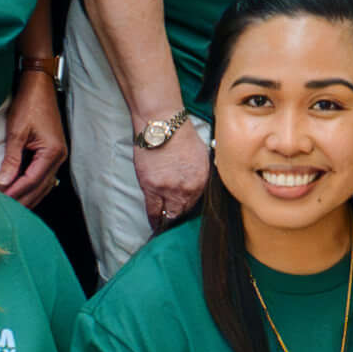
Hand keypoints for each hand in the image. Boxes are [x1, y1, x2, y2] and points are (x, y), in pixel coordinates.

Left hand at [0, 57, 68, 206]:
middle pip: (41, 187)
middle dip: (24, 200)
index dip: (16, 192)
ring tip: (14, 207)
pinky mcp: (52, 152)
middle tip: (7, 211)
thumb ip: (12, 159)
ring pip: (44, 184)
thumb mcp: (16, 131)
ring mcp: (58, 155)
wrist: (39, 85)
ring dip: (29, 196)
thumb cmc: (29, 104)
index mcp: (52, 152)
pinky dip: (33, 186)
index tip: (2, 201)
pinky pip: (44, 176)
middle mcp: (59, 156)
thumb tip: (4, 182)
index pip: (32, 180)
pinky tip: (22, 192)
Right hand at [134, 105, 214, 227]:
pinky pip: (152, 211)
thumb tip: (198, 187)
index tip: (186, 214)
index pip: (198, 204)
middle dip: (179, 217)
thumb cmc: (181, 135)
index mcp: (202, 180)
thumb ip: (201, 174)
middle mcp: (187, 188)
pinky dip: (154, 220)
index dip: (190, 209)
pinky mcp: (151, 188)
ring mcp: (168, 189)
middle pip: (184, 211)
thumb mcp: (202, 155)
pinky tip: (155, 226)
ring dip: (167, 219)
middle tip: (175, 223)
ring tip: (165, 225)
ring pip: (169, 214)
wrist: (162, 125)